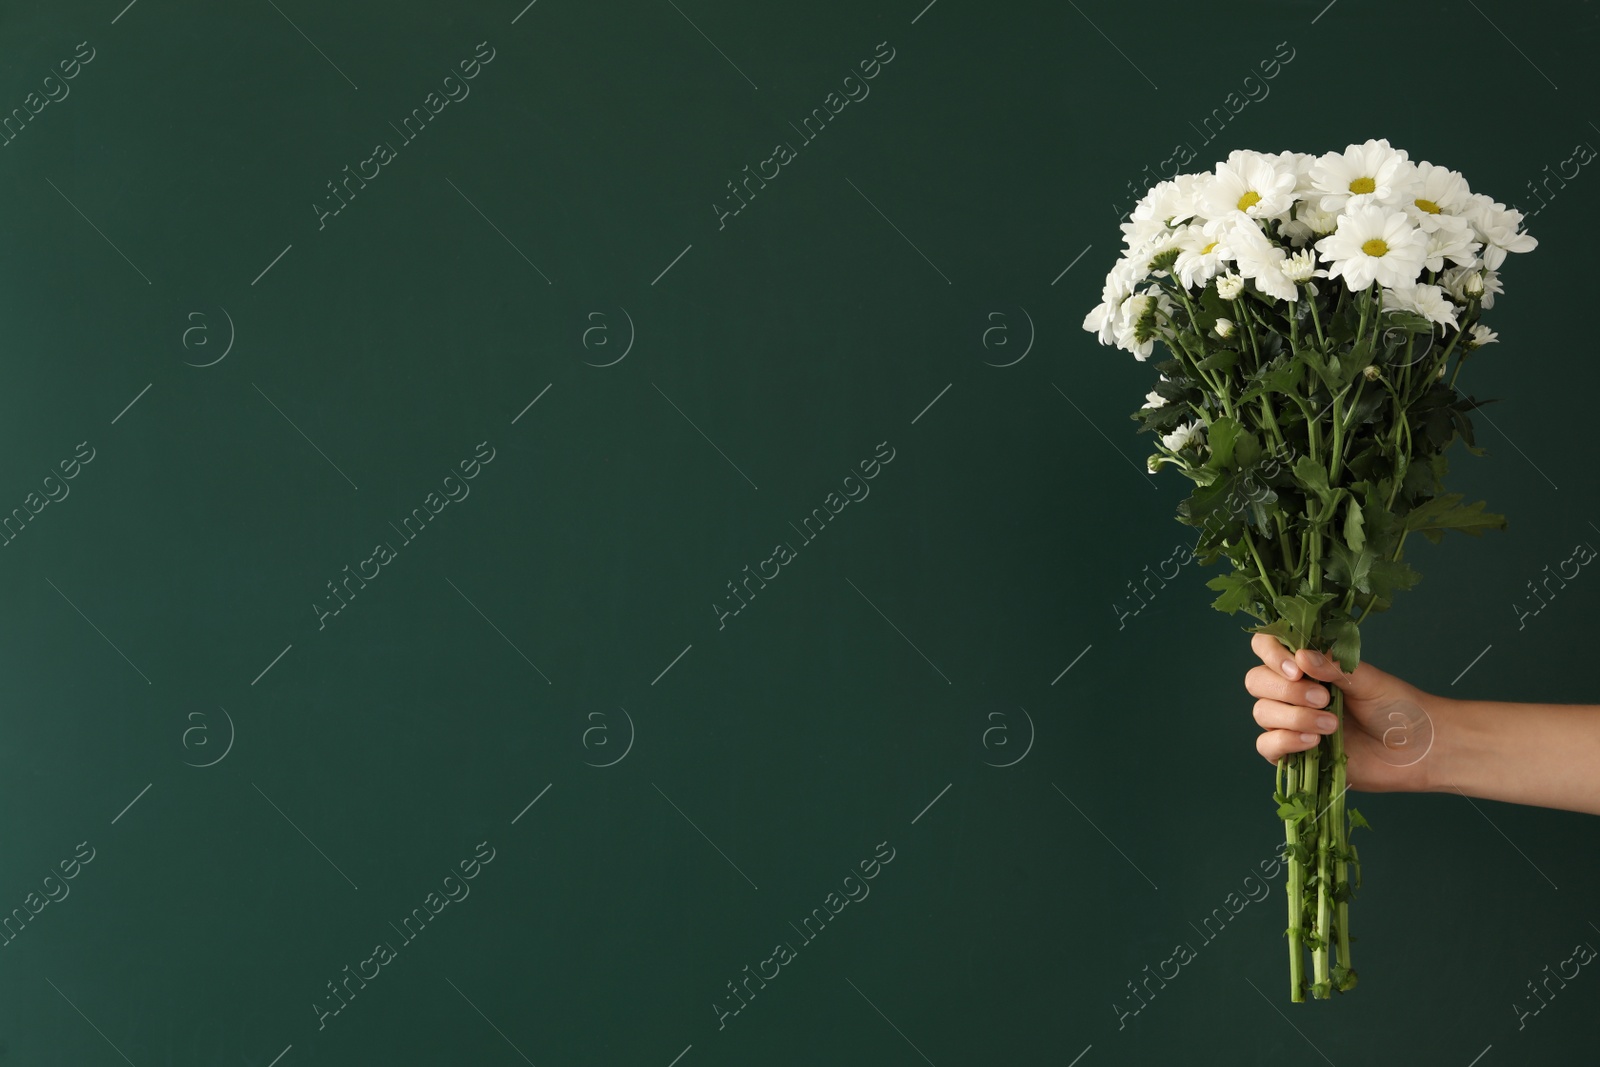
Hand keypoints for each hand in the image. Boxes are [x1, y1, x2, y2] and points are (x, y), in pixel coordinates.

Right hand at [1245, 633, 1441, 792]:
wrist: (1420, 749)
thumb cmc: (1399, 708)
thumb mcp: (1368, 679)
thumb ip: (1333, 666)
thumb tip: (1299, 656)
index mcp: (1308, 666)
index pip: (1266, 648)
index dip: (1271, 654)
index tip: (1296, 669)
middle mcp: (1293, 691)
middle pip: (1257, 681)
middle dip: (1285, 690)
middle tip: (1322, 698)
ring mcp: (1291, 722)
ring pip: (1262, 713)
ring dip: (1293, 717)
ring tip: (1332, 725)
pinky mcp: (1295, 753)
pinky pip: (1267, 746)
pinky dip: (1285, 742)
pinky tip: (1313, 742)